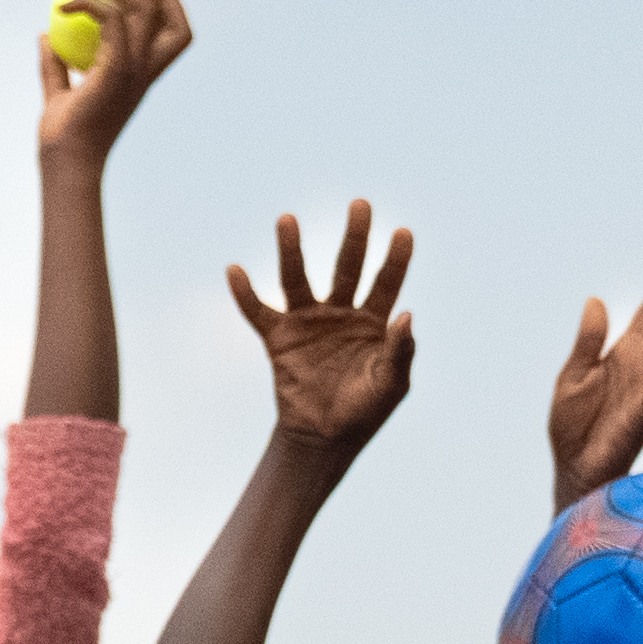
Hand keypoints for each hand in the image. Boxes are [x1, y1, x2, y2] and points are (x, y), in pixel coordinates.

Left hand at [37, 0, 188, 163]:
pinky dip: (89, 4)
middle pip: (175, 16)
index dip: (161, 5)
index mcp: (142, 74)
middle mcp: (145, 69)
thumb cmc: (63, 136)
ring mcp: (134, 69)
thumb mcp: (59, 93)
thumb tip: (45, 34)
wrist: (65, 161)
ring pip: (146, 7)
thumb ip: (56, 64)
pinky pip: (111, 20)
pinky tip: (62, 8)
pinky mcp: (116, 70)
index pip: (175, 33)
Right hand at [227, 202, 419, 458]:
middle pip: (347, 266)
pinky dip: (245, 294)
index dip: (396, 260)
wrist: (324, 439)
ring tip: (287, 219)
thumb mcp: (392, 385)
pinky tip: (235, 271)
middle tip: (361, 204)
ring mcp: (308, 322)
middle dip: (355, 236)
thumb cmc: (364, 411)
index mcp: (372, 322)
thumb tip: (408, 315)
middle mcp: (340, 313)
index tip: (404, 232)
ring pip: (298, 279)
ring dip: (292, 250)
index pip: (386, 283)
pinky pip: (258, 311)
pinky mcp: (279, 338)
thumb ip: (401, 351)